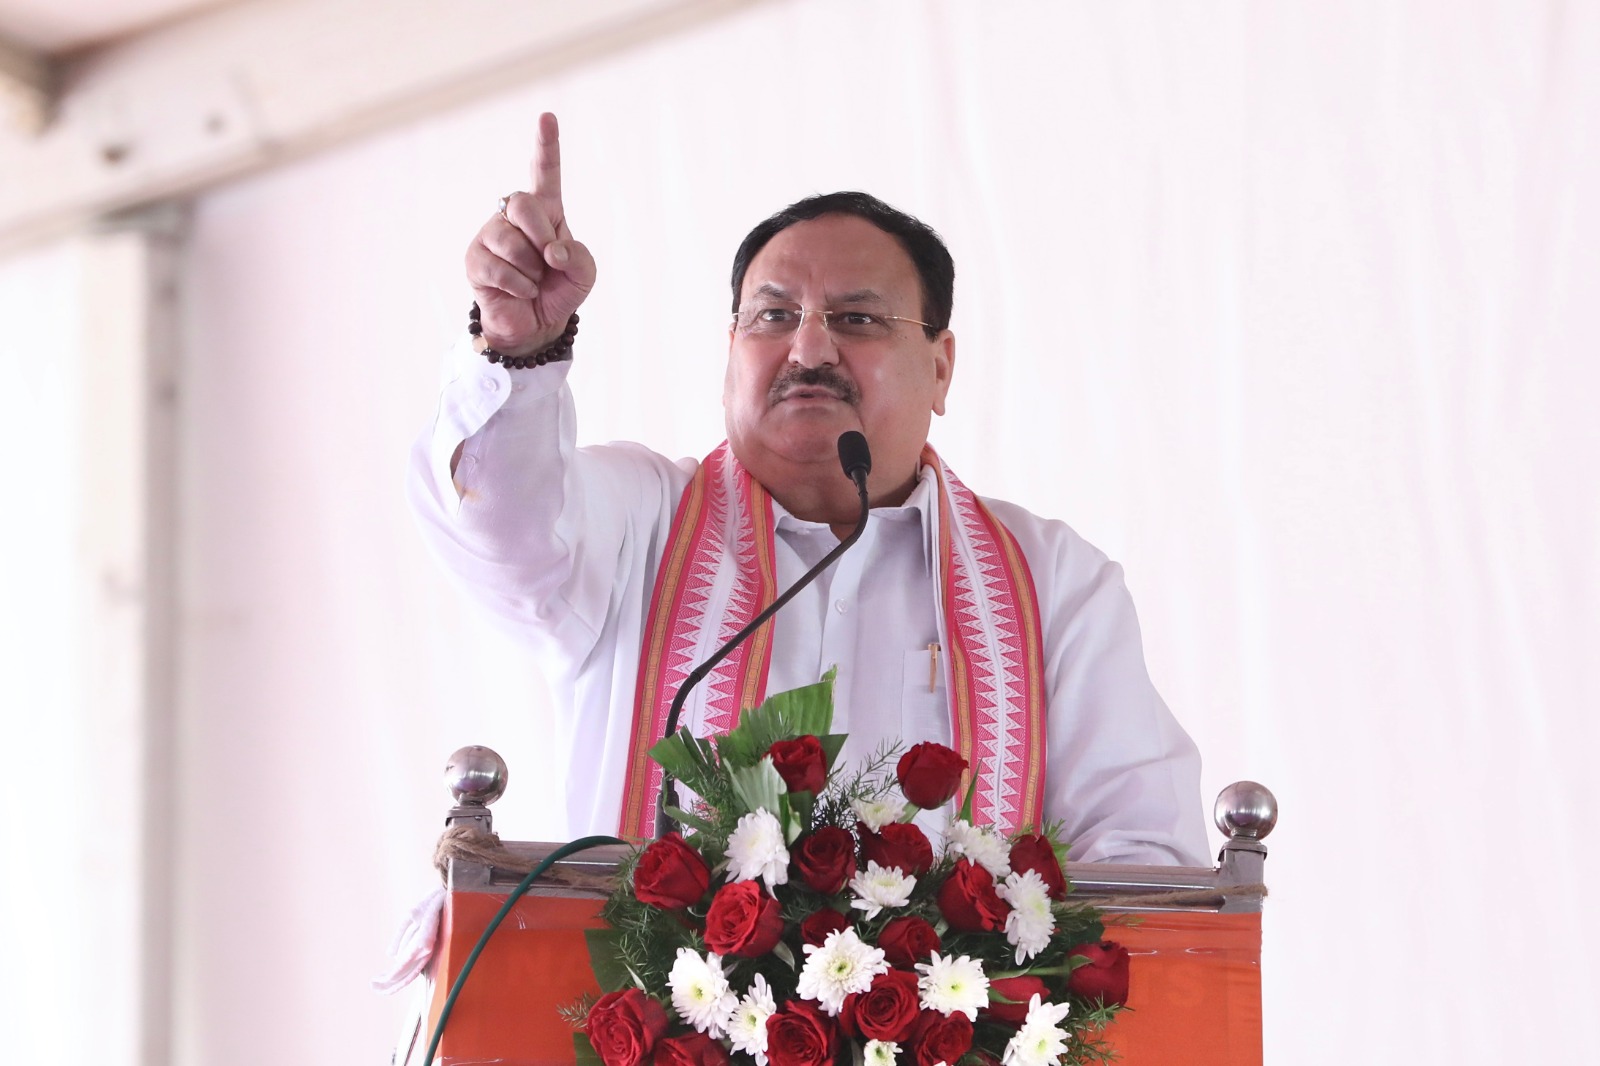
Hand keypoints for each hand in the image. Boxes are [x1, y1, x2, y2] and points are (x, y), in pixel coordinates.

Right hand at [465, 112, 596, 355]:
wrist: (536, 325)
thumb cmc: (559, 290)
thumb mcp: (583, 274)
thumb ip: (578, 257)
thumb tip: (551, 251)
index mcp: (546, 211)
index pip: (545, 172)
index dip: (546, 145)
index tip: (547, 117)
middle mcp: (514, 216)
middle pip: (522, 203)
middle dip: (540, 232)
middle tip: (549, 260)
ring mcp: (491, 235)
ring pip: (509, 239)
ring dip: (531, 267)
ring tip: (533, 281)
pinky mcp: (475, 259)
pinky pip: (498, 267)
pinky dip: (519, 285)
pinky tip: (521, 291)